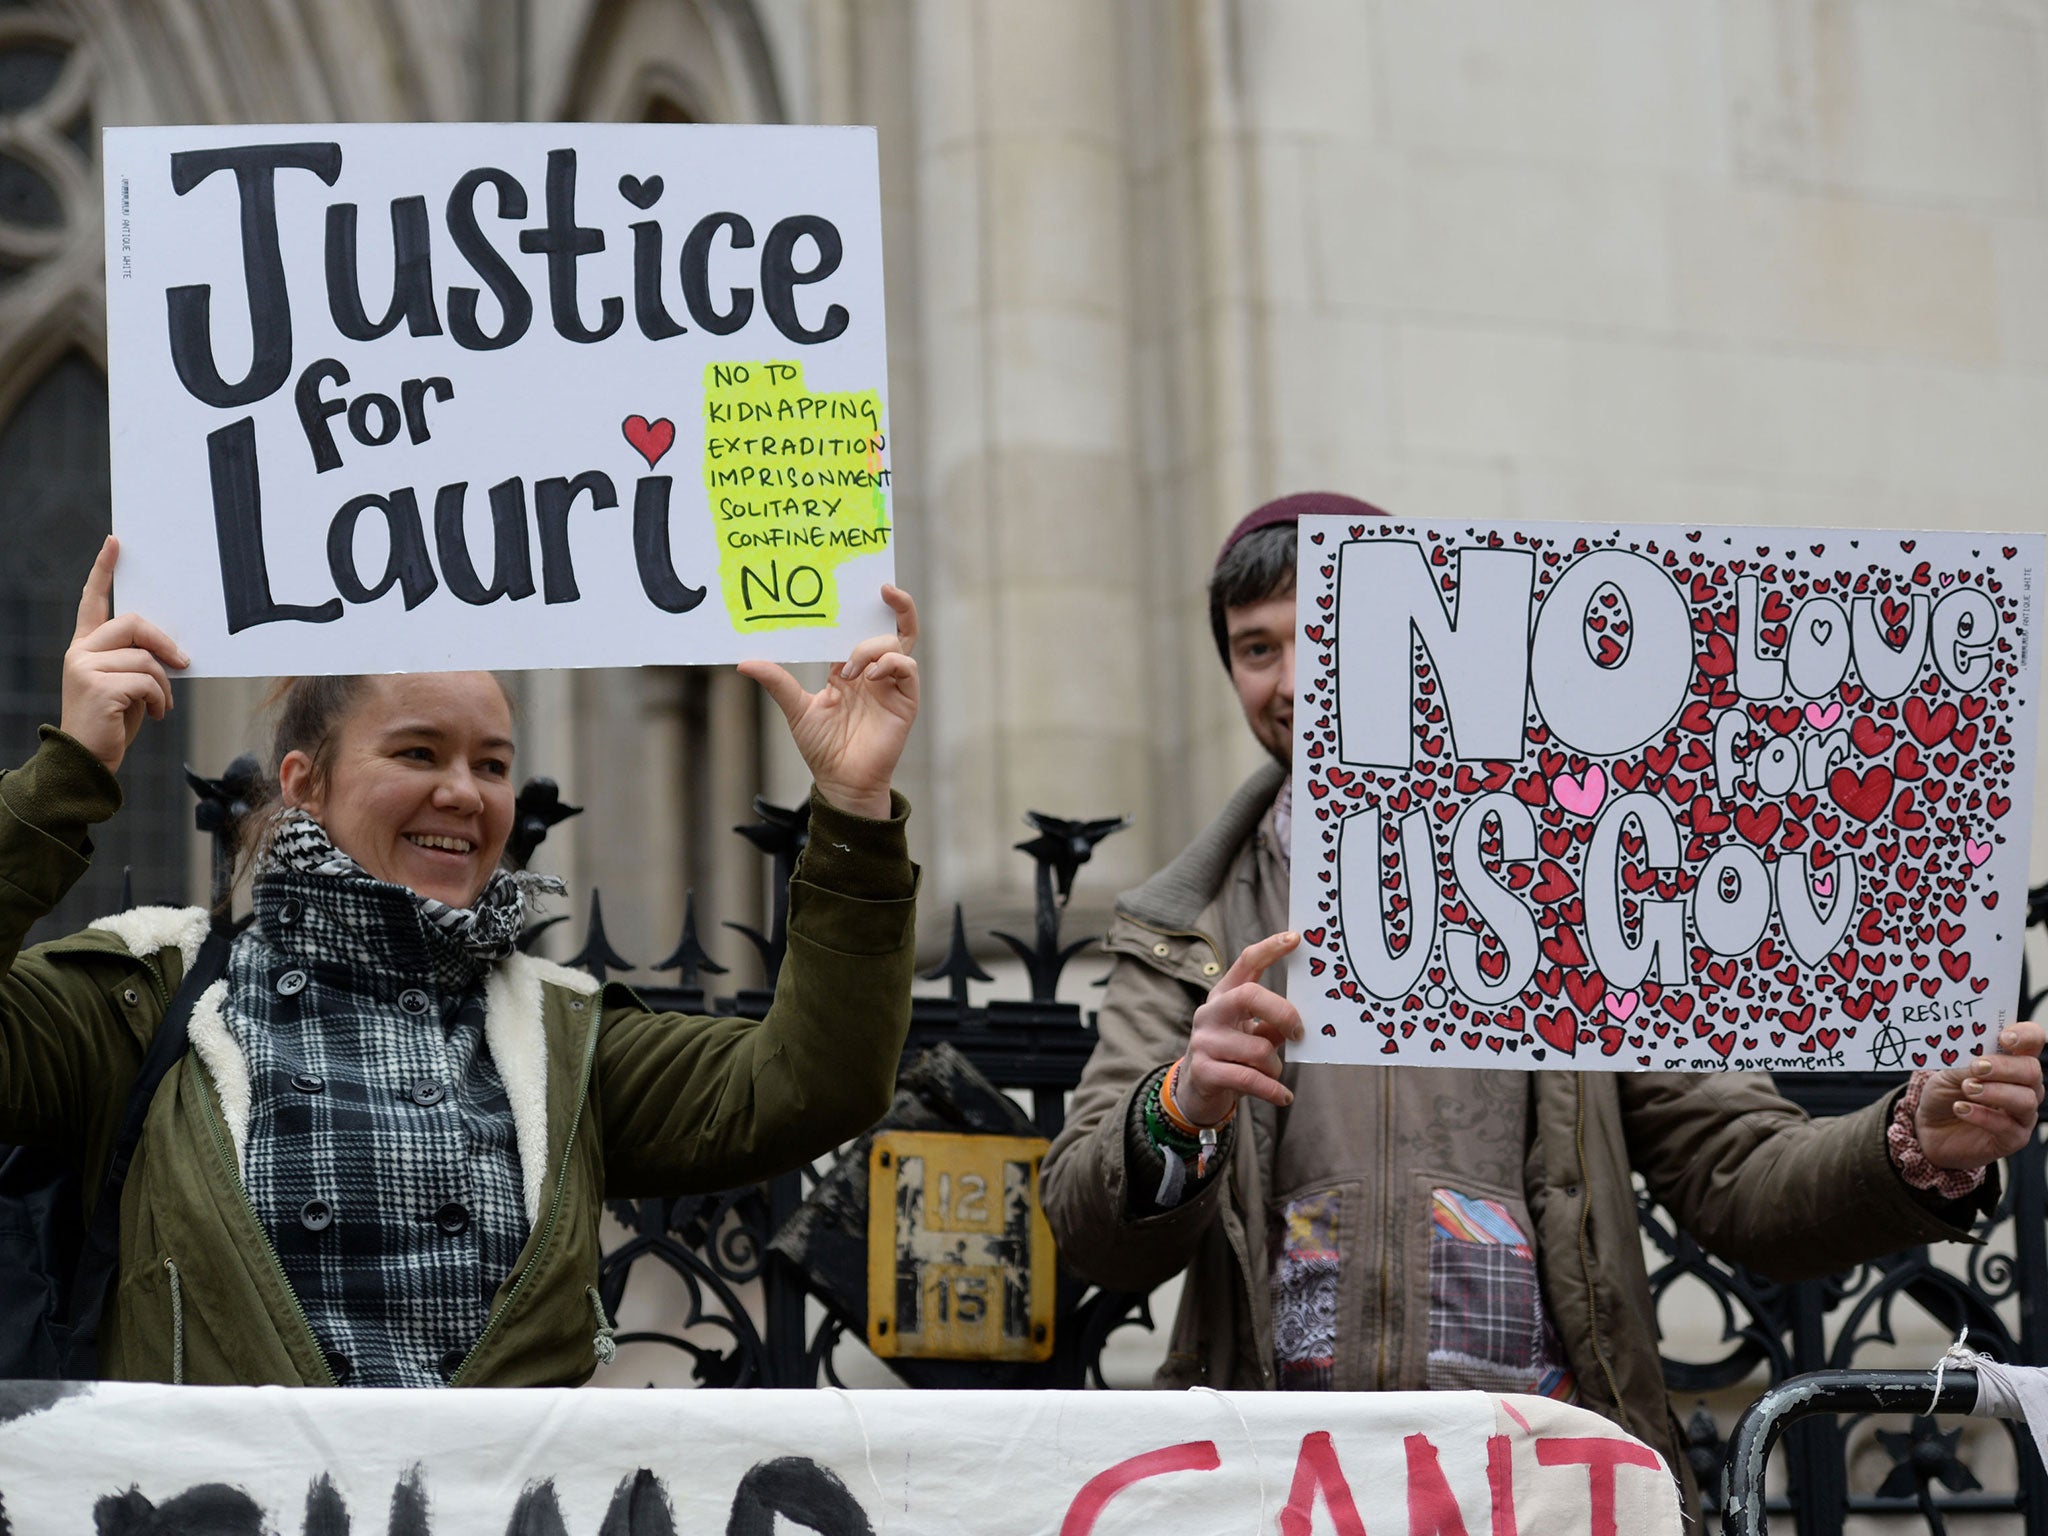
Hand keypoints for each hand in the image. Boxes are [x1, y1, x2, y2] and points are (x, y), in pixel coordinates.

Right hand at [60, 536, 187, 774]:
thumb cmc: (113, 721)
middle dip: (165, 643)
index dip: (104, 571)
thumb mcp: (128, 684)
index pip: (93, 601)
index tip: (116, 543)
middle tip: (183, 664)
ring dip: (164, 685)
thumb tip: (174, 649)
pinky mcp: (98, 686)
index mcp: (85, 647)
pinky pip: (148, 681)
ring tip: (159, 706)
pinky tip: (155, 715)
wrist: (88, 760)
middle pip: (134, 623)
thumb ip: (138, 659)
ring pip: (146, 657)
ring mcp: (84, 668)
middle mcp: (79, 652)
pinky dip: (160, 699)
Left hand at [738, 585, 918, 819]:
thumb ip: (777, 682)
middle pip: (893, 629)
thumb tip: (744, 663)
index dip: (861, 608)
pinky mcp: (905, 701)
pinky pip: (907, 668)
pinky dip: (890, 664)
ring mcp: (891, 686)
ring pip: (896, 644)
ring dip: (871, 648)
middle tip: (883, 589)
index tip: (853, 587)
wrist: (840, 781)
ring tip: (849, 671)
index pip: (861, 630)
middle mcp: (874, 673)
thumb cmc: (822, 748)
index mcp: (851, 670)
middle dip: (897, 605)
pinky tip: (869, 677)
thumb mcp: (796, 709)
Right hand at [1174, 931, 1303, 1125]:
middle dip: (1283, 1012)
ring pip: (1259, 1049)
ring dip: (1275, 1066)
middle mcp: (1210, 1013)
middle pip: (1250, 996)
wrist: (1195, 1091)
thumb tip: (1303, 1021)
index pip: (1246, 962)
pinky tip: (1283, 1096)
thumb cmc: (1233, 1055)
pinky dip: (1273, 1090)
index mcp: (1224, 995)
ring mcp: (1204, 1041)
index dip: (1270, 948)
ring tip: (1273, 1074)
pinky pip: (1250, 1079)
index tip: (1296, 938)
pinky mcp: (1204, 1071)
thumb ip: (1273, 1022)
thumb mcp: (1250, 1033)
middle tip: (1300, 1032)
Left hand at [1916, 1022, 2045, 1169]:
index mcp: (2011, 1061)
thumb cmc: (1944, 1094)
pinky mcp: (2014, 1138)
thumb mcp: (1947, 1073)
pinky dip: (1983, 1116)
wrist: (1930, 1129)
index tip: (2004, 1037)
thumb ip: (1965, 1063)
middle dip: (2005, 1067)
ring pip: (2025, 1099)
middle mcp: (2024, 1086)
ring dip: (1994, 1091)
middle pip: (2032, 1070)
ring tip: (1967, 1088)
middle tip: (1977, 1067)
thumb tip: (1978, 1058)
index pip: (2032, 1041)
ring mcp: (2022, 1113)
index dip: (2025, 1035)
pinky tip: (1961, 1109)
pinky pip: (2008, 1127)